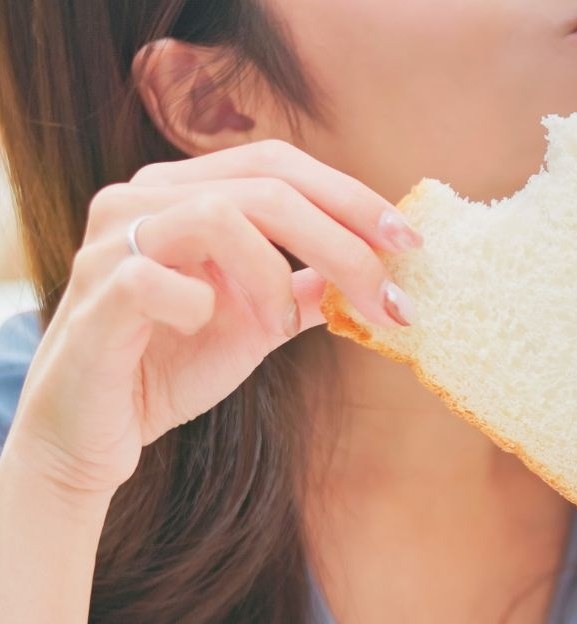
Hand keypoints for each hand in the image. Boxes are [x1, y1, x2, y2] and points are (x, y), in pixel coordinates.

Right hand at [6, 140, 420, 495]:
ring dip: (275, 277)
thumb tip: (383, 270)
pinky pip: (160, 279)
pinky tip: (204, 330)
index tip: (410, 240)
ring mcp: (112, 240)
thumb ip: (310, 286)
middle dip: (343, 241)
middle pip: (266, 186)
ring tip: (283, 326)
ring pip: (220, 217)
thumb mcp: (261, 320)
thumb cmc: (171, 366)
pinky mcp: (96, 292)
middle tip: (390, 295)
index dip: (350, 195)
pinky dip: (202, 307)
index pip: (278, 164)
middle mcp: (143, 199)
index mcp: (184, 192)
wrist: (95, 435)